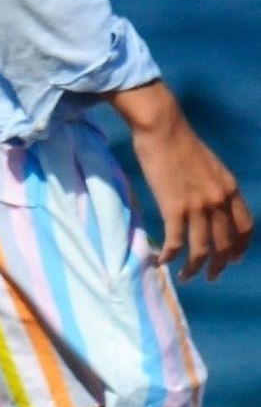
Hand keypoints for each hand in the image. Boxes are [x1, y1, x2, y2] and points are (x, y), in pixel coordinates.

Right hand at [113, 80, 252, 280]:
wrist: (162, 128)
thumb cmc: (178, 141)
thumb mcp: (209, 165)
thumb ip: (213, 186)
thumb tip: (208, 203)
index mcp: (229, 189)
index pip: (244, 227)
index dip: (240, 248)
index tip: (233, 260)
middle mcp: (219, 200)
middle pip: (225, 243)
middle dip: (219, 265)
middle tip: (210, 277)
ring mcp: (198, 205)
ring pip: (201, 248)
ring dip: (194, 268)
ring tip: (186, 278)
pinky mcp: (174, 207)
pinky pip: (176, 241)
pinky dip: (171, 256)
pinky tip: (162, 261)